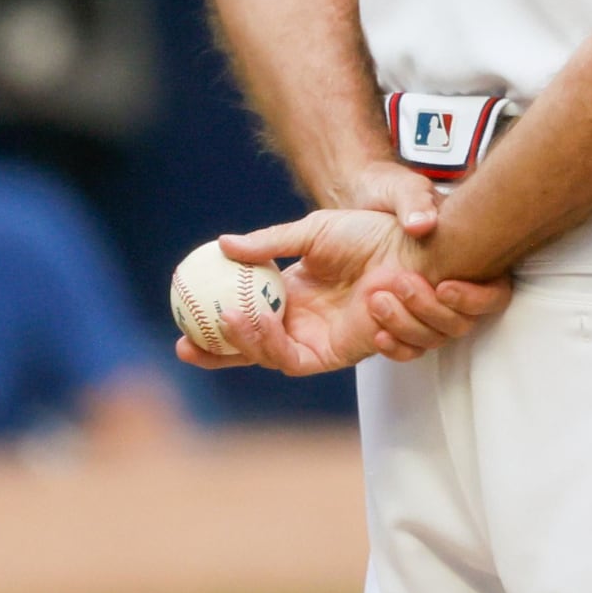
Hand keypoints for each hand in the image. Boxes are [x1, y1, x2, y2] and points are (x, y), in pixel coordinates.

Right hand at [187, 204, 509, 373]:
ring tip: (232, 315)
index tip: (179, 335)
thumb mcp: (310, 233)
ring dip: (251, 339)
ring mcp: (324, 341)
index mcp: (290, 300)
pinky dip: (281, 343)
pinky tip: (271, 318)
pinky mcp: (346, 352)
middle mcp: (305, 326)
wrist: (412, 247)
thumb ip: (269, 244)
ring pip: (276, 358)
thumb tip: (222, 245)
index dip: (211, 337)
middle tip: (189, 341)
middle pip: (252, 353)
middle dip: (219, 353)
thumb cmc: (368, 235)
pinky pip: (305, 359)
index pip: (243, 326)